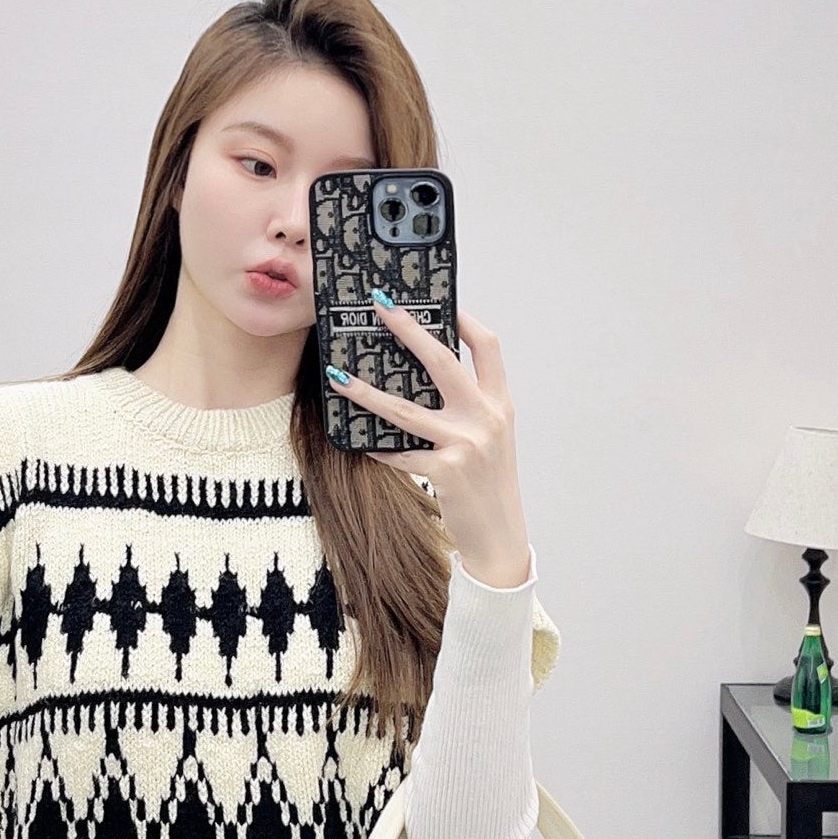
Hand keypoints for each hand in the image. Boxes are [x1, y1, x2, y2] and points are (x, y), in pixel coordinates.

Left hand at [327, 301, 531, 587]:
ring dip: (365, 392)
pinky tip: (359, 444)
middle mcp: (486, 418)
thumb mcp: (492, 438)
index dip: (464, 319)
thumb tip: (426, 377)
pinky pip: (399, 453)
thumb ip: (470, 407)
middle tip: (379, 305)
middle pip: (442, 360)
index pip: (487, 346)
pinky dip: (378, 449)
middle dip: (407, 329)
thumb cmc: (489, 484)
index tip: (438, 301)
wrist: (500, 536)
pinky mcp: (445, 472)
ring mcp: (466, 444)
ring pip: (404, 409)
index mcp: (501, 404)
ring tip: (336, 376)